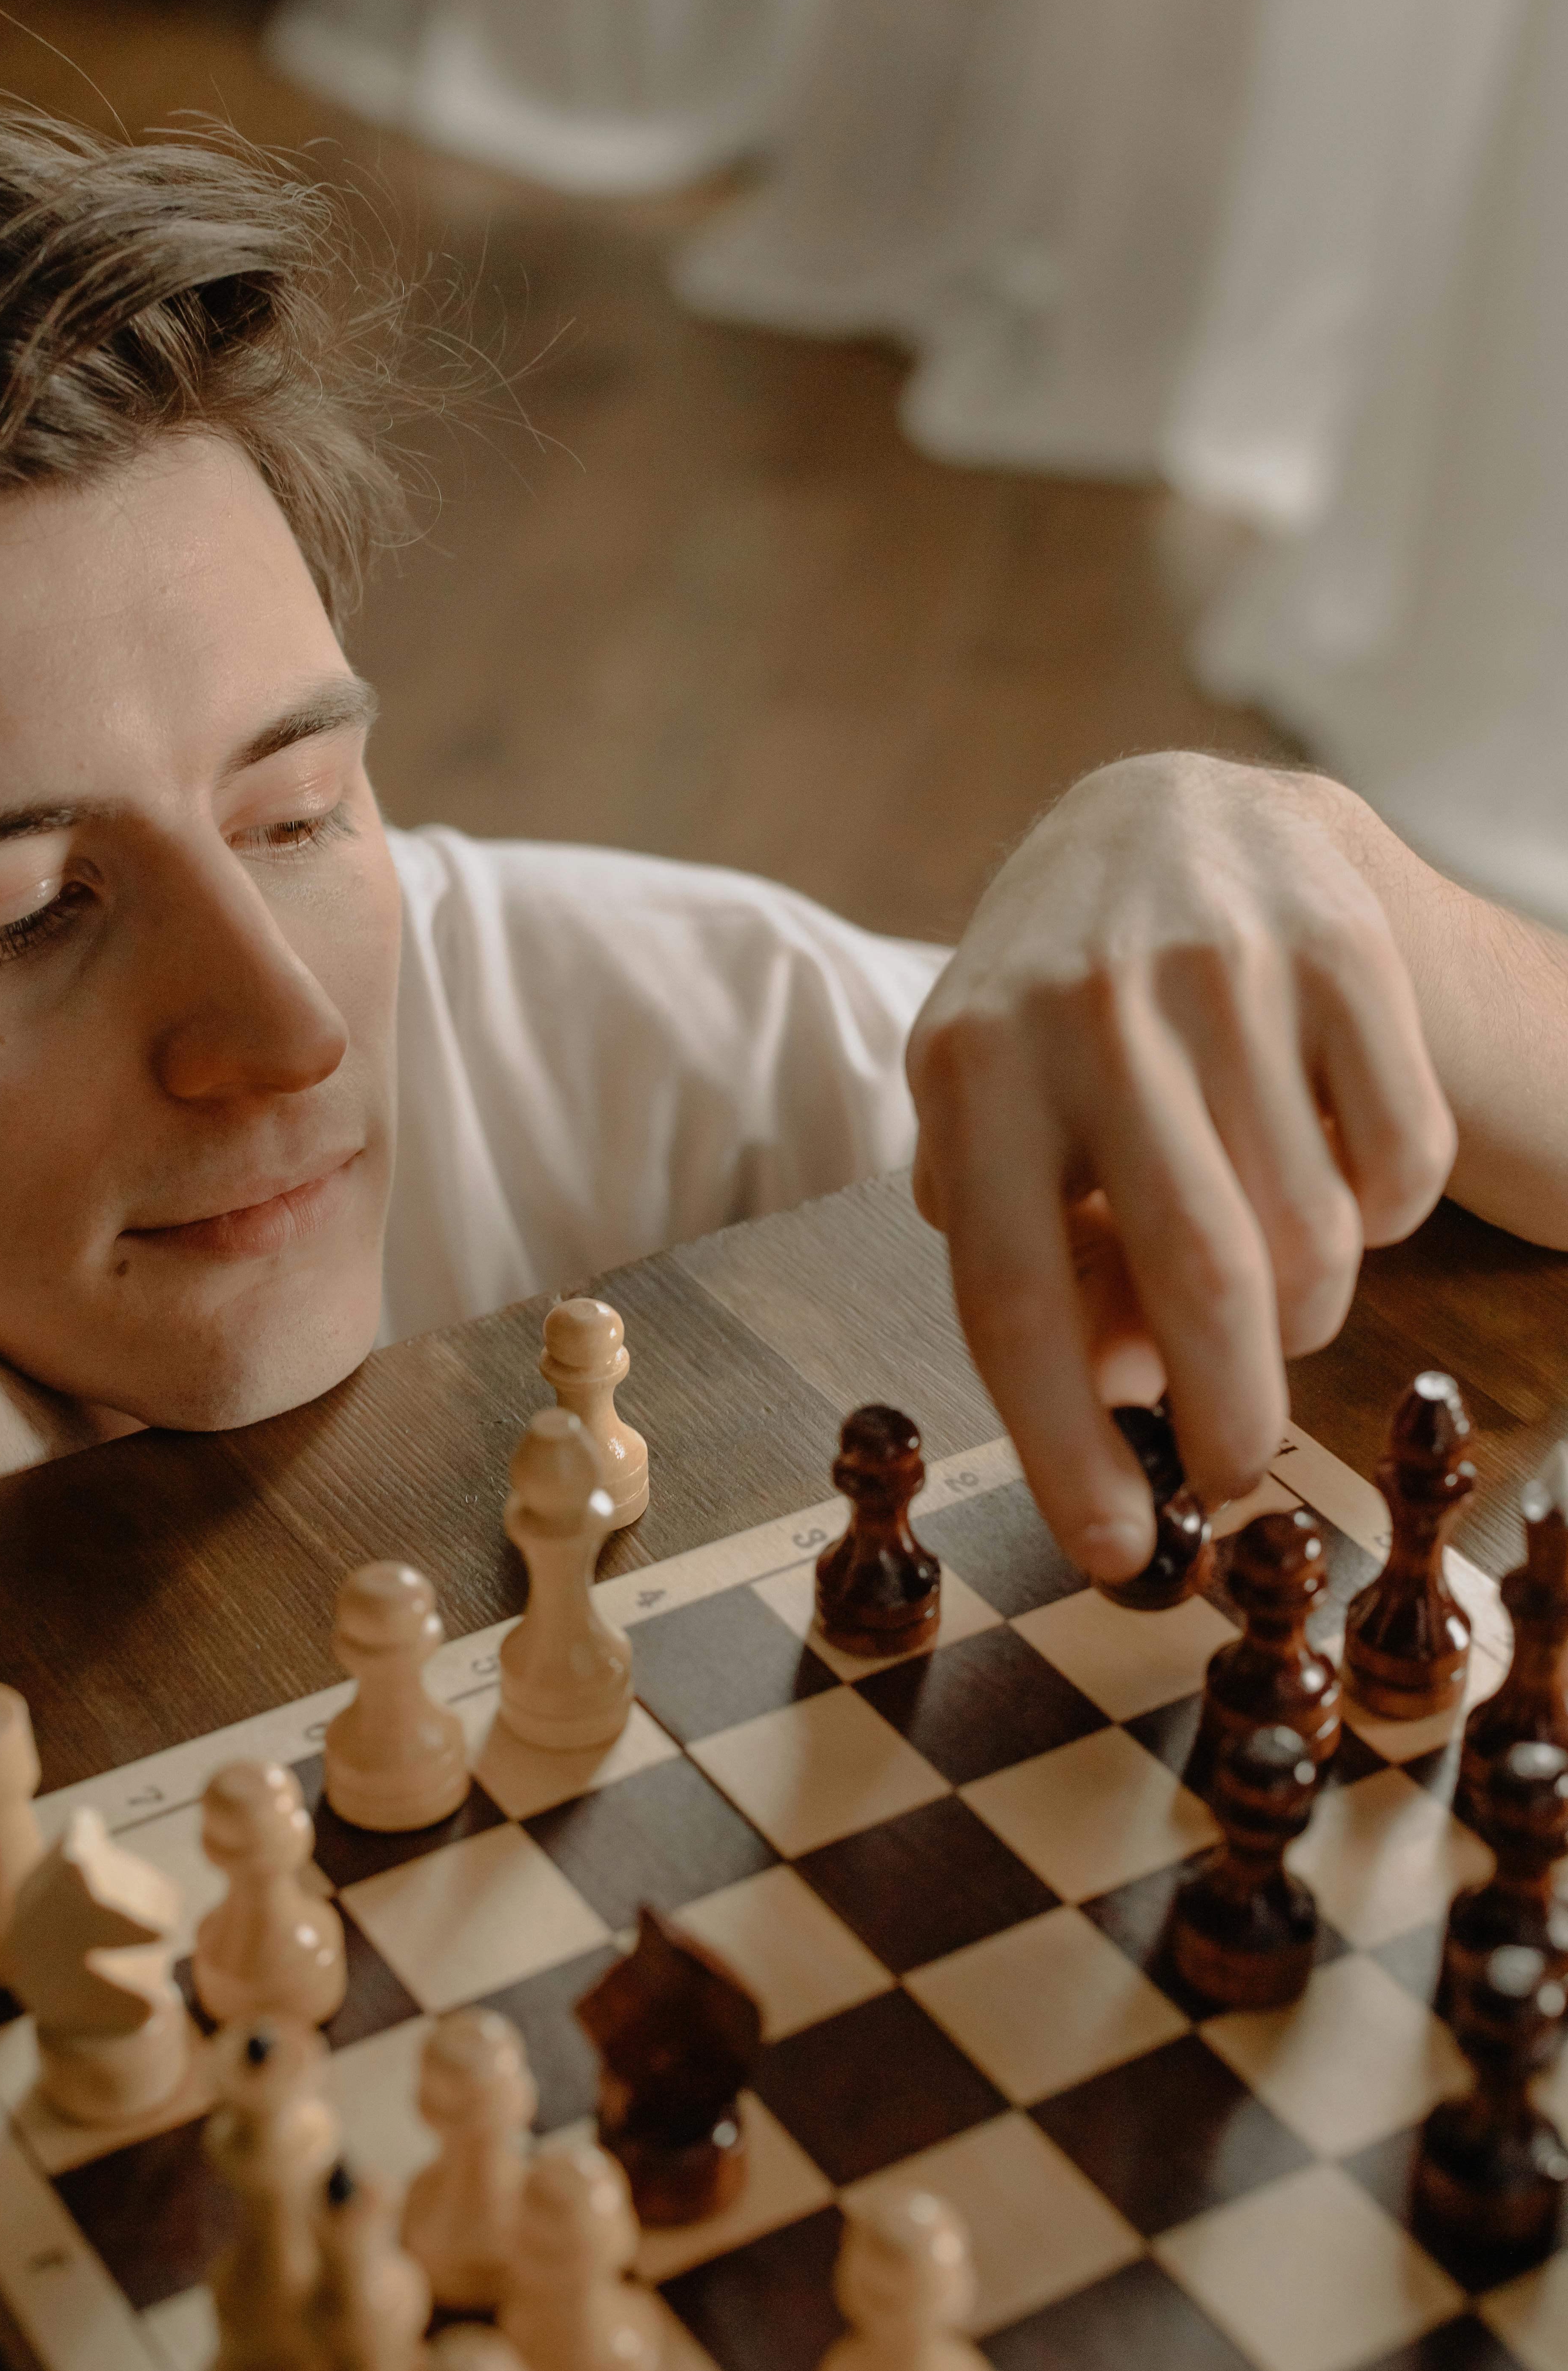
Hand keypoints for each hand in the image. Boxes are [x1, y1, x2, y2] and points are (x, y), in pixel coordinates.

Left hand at [906, 752, 1455, 1580]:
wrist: (1156, 819)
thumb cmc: (1055, 1020)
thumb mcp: (990, 1121)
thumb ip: (1029, 1256)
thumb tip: (1116, 1392)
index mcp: (971, 1065)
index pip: (1010, 1299)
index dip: (1064, 1446)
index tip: (1115, 1551)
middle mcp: (1089, 1007)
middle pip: (1196, 1279)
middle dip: (1229, 1418)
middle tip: (1233, 1477)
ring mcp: (1226, 965)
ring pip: (1314, 1236)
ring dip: (1305, 1311)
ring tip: (1270, 1288)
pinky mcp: (1345, 942)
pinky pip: (1399, 1164)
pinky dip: (1383, 1212)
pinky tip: (1331, 1172)